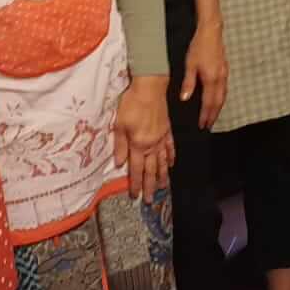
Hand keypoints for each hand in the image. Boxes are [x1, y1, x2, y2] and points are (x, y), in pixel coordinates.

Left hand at [114, 75, 173, 198]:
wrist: (150, 88)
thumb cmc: (131, 104)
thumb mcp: (119, 125)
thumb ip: (119, 146)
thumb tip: (119, 164)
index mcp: (138, 145)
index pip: (136, 169)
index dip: (135, 184)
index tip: (135, 196)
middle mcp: (151, 145)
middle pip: (151, 170)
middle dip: (150, 186)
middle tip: (150, 200)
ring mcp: (161, 138)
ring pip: (162, 162)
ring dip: (162, 176)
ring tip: (162, 188)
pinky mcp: (167, 131)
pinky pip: (170, 147)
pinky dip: (171, 157)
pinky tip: (171, 165)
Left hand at [181, 20, 228, 130]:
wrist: (211, 32)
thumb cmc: (198, 47)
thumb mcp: (189, 65)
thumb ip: (188, 83)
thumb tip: (185, 99)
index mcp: (211, 79)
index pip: (209, 103)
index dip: (206, 115)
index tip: (203, 125)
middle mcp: (220, 79)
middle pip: (218, 102)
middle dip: (213, 115)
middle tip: (208, 125)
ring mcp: (224, 74)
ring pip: (223, 96)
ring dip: (218, 108)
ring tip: (213, 116)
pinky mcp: (225, 70)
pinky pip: (224, 89)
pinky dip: (221, 98)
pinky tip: (217, 99)